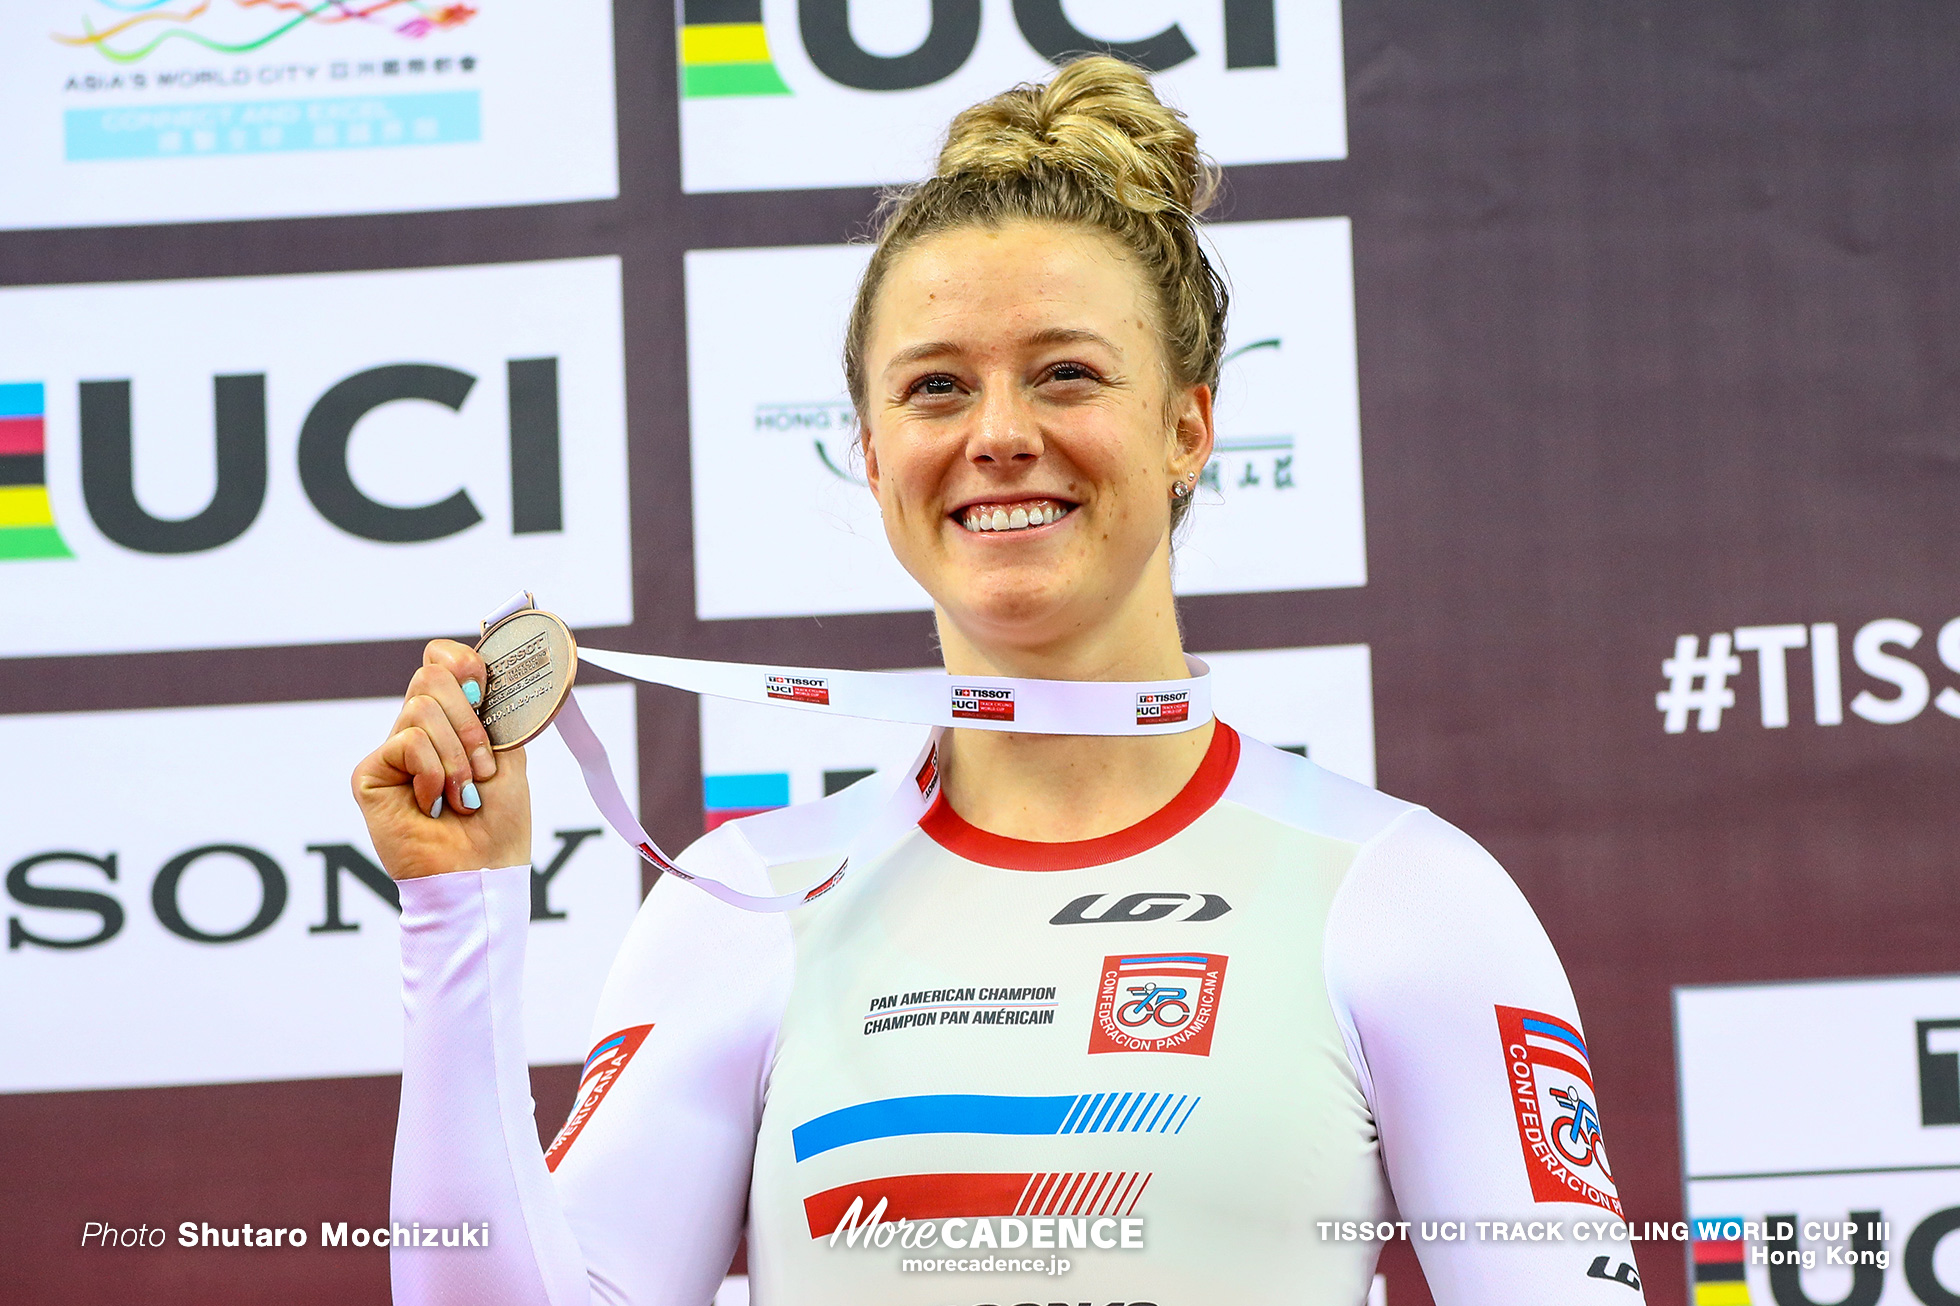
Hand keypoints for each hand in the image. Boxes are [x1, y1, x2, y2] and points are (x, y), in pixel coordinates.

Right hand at [352, 639, 531, 879]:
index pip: (442, 659)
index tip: (484, 690)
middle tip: (482, 769)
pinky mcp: (370, 774)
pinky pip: (407, 742)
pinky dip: (434, 774)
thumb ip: (492, 710)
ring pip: (421, 708)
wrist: (483, 872)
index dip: (463, 663)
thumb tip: (477, 665)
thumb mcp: (509, 755)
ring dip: (457, 756)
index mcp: (453, 721)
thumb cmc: (500, 823)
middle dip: (470, 722)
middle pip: (431, 674)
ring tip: (462, 796)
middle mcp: (418, 731)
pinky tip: (432, 805)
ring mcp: (392, 752)